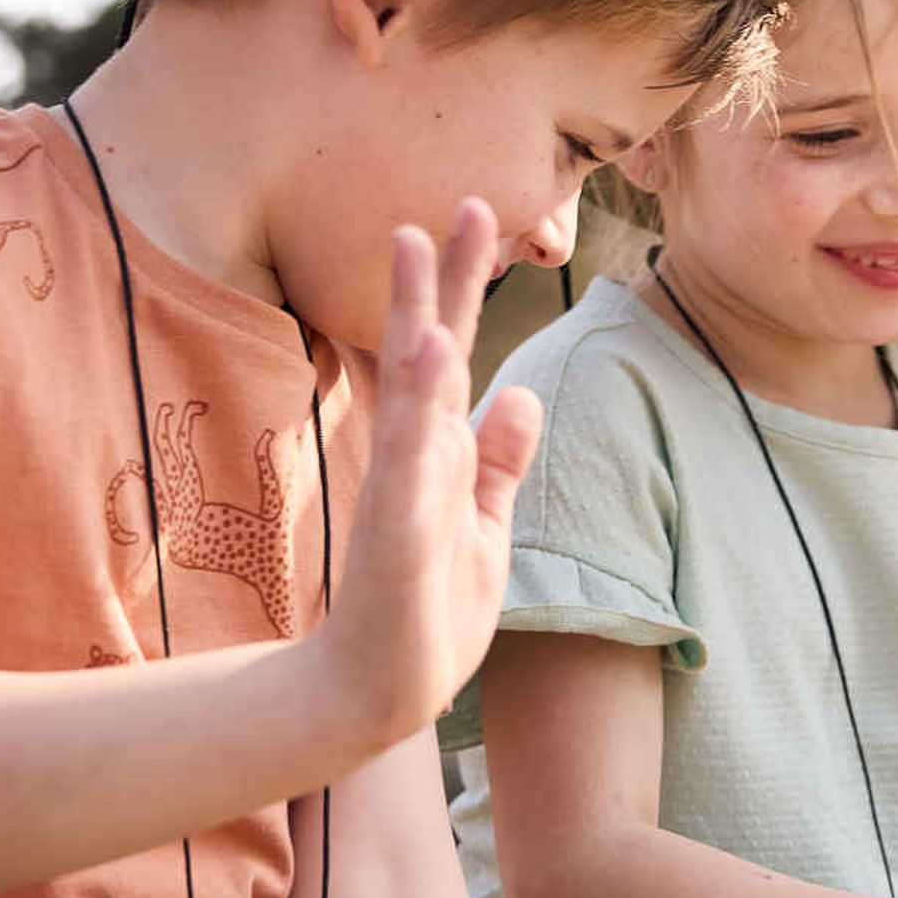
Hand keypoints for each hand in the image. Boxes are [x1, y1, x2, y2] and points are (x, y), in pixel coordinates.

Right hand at [315, 201, 539, 742]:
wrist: (379, 692)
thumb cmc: (425, 611)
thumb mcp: (481, 524)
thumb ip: (496, 461)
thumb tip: (518, 394)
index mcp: (439, 452)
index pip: (452, 353)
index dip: (460, 286)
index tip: (472, 215)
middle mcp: (415, 459)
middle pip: (430, 355)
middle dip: (441, 281)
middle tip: (457, 205)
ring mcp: (402, 493)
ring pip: (413, 396)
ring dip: (420, 325)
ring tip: (421, 253)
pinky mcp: (398, 536)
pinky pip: (407, 468)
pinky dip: (415, 418)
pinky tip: (422, 370)